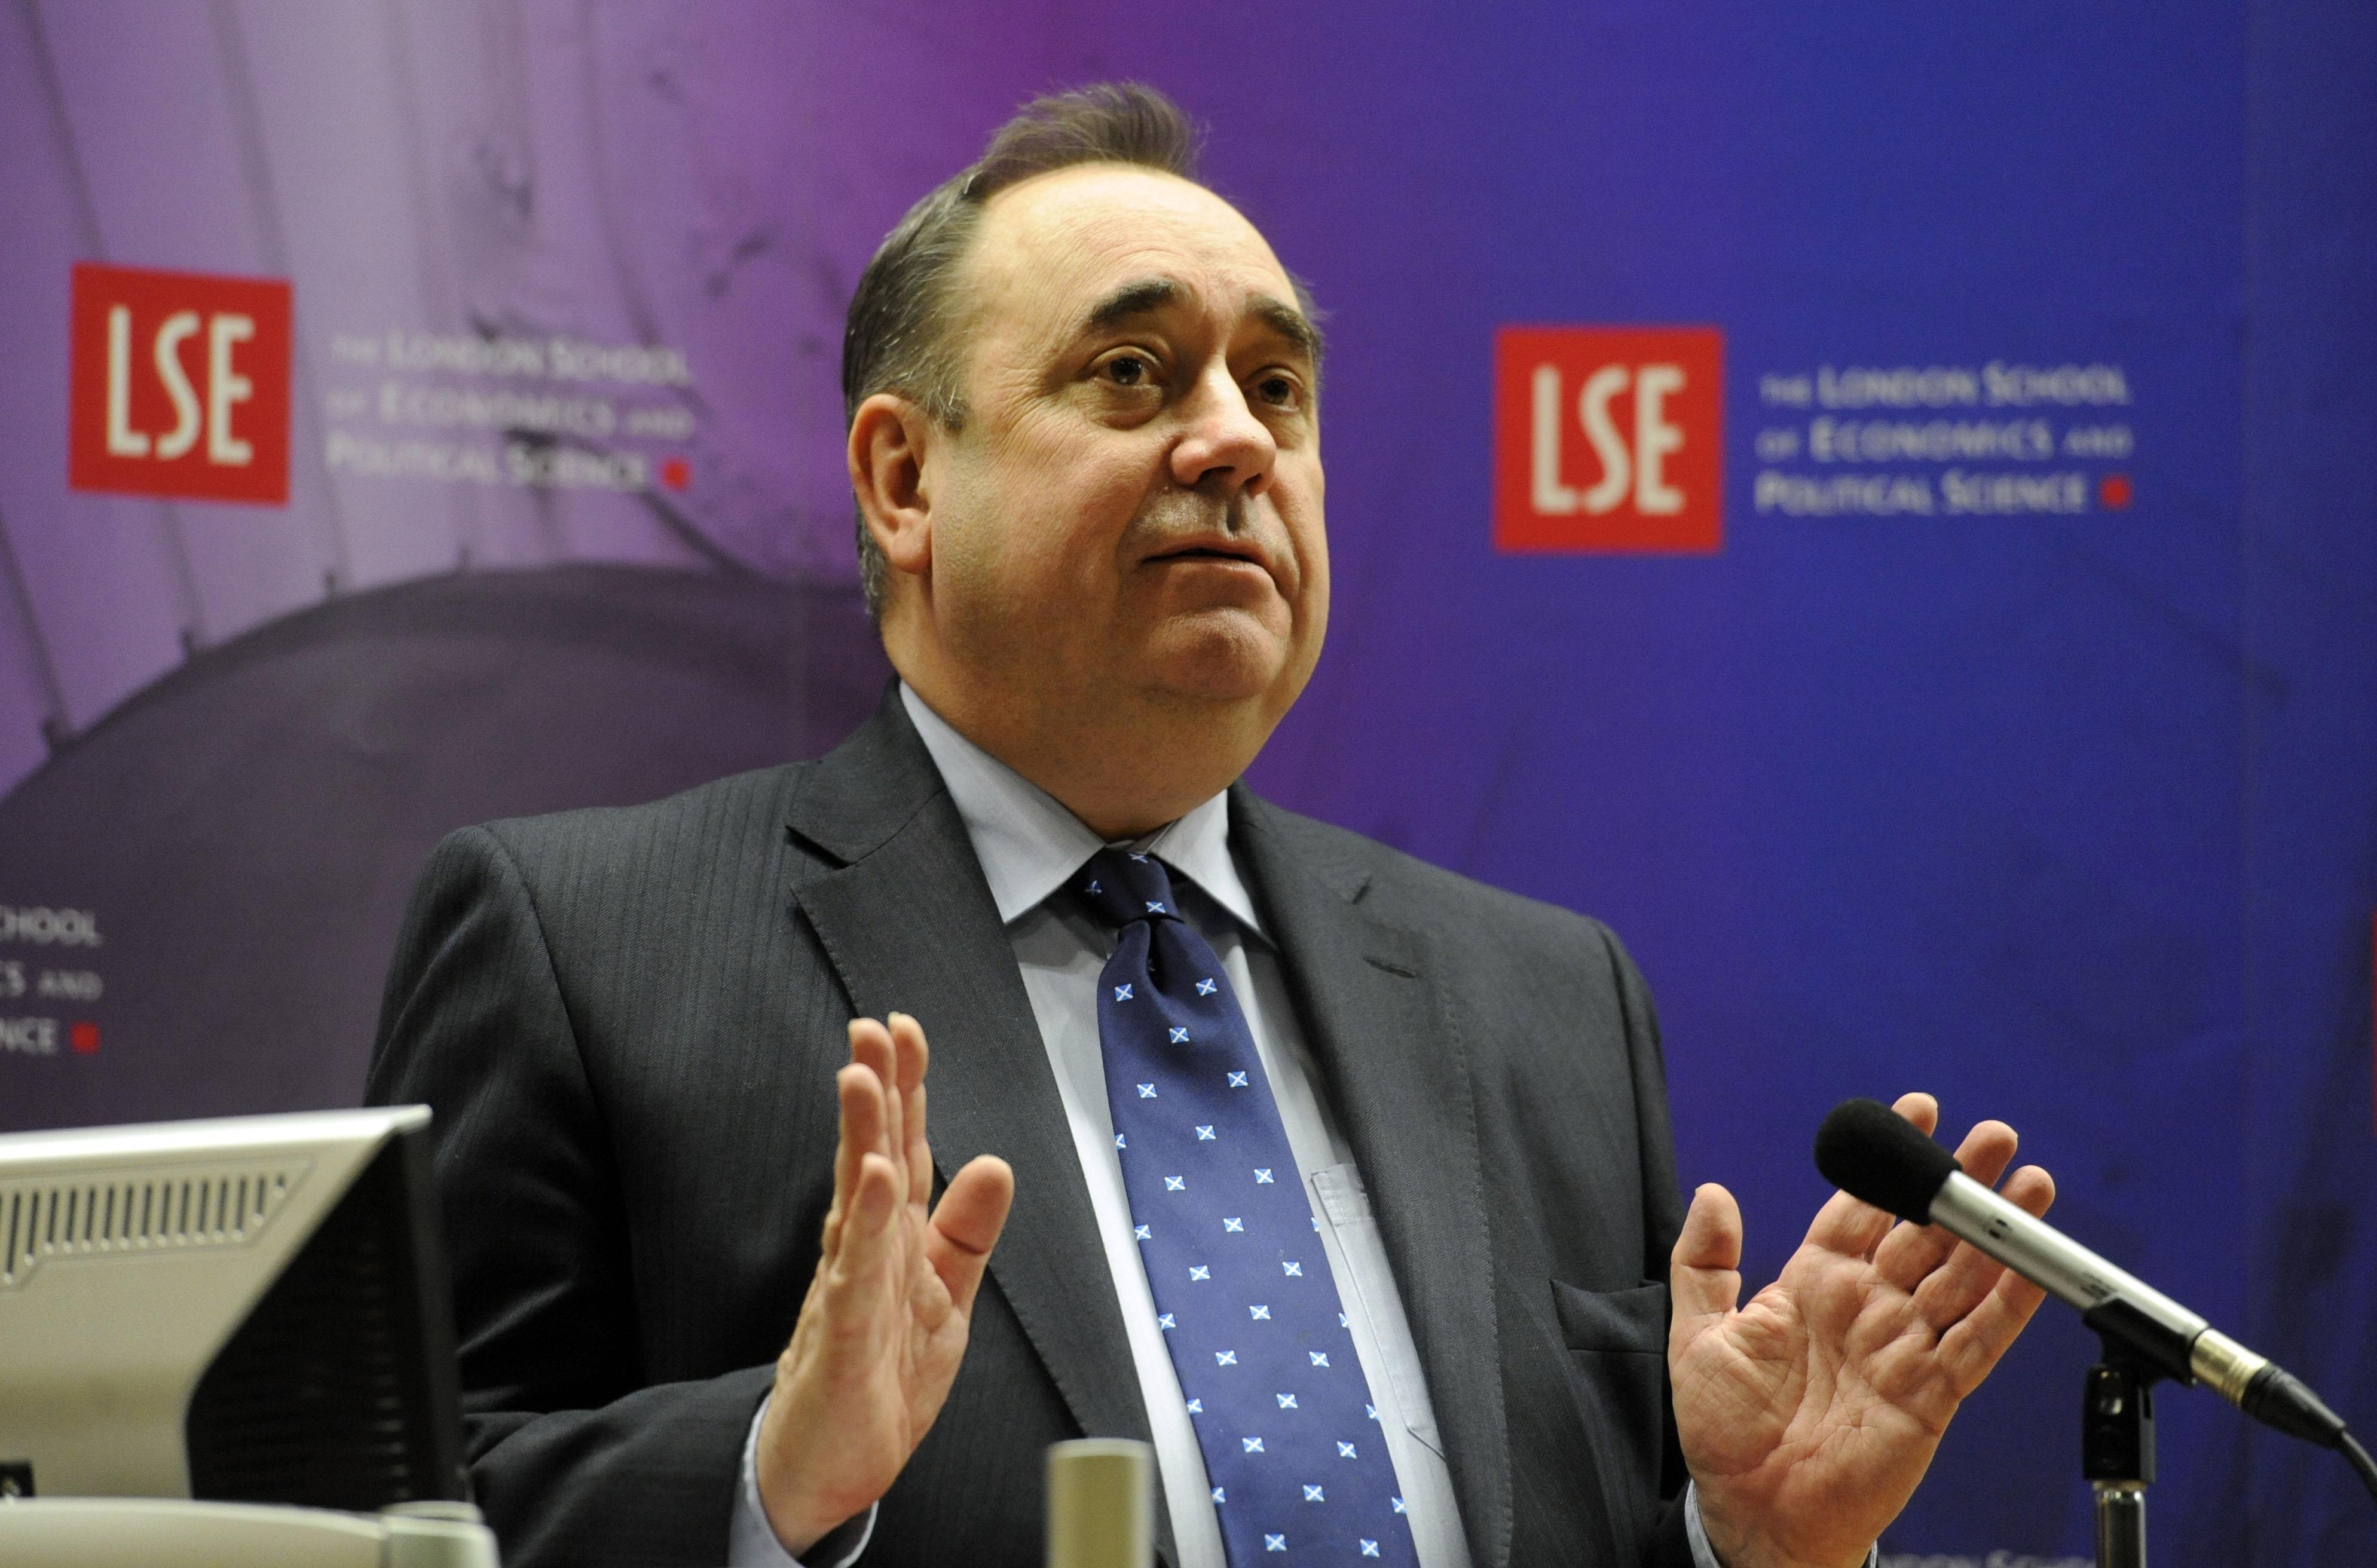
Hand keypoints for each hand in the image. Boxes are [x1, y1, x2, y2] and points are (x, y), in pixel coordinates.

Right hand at [756, 1013, 1015, 1553]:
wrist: (828, 1466)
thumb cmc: (877, 1378)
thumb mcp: (944, 1297)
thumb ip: (967, 1233)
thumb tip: (995, 1165)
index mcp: (892, 1238)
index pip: (901, 1150)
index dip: (905, 1091)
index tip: (904, 1030)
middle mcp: (864, 1251)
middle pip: (870, 1156)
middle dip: (875, 1089)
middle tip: (873, 1028)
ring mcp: (849, 1289)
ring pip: (854, 1199)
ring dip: (860, 1136)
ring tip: (862, 1077)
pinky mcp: (840, 1337)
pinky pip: (853, 1272)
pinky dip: (864, 1225)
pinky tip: (871, 1181)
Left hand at [1668, 1093, 2055, 1567]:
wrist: (1753, 1512)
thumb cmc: (1724, 1433)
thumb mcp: (1697, 1334)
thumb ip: (1705, 1263)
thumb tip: (1713, 1193)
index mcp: (1812, 1283)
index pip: (1860, 1206)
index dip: (1888, 1164)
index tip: (1918, 1111)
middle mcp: (1865, 1308)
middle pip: (1922, 1231)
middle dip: (1957, 1181)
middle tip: (1994, 1135)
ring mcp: (1902, 1347)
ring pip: (1960, 1276)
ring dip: (1995, 1231)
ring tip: (2029, 1182)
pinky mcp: (1931, 1393)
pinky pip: (1977, 1342)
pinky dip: (2009, 1304)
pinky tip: (2033, 1264)